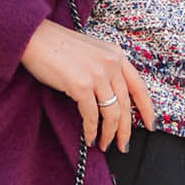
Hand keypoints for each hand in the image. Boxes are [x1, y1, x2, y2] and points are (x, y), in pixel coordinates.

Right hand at [20, 20, 154, 150]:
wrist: (34, 38)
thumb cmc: (58, 47)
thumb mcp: (92, 52)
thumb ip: (106, 70)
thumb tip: (112, 100)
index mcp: (117, 55)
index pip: (139, 87)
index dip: (147, 110)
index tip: (150, 125)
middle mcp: (111, 63)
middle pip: (126, 105)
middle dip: (125, 131)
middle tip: (123, 146)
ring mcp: (97, 74)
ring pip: (111, 114)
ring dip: (109, 134)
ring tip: (105, 144)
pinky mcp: (81, 85)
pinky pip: (91, 116)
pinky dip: (91, 131)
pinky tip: (89, 138)